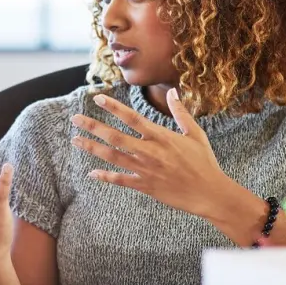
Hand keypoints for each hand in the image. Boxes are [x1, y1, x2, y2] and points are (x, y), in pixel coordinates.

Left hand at [70, 88, 233, 219]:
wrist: (210, 193)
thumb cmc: (204, 162)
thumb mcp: (195, 134)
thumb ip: (181, 112)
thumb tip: (172, 91)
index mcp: (161, 137)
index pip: (132, 118)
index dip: (113, 108)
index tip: (97, 99)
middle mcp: (150, 152)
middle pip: (115, 136)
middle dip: (93, 127)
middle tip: (75, 119)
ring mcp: (145, 170)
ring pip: (112, 157)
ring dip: (92, 148)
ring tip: (75, 140)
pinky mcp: (145, 186)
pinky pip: (121, 180)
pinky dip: (105, 177)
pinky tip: (91, 173)